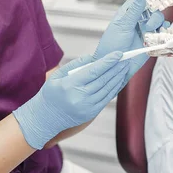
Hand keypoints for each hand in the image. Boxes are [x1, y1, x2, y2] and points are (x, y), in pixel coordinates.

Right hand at [13, 52, 129, 149]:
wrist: (46, 118)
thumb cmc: (51, 94)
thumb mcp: (57, 75)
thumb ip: (76, 65)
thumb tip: (93, 58)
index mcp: (70, 86)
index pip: (94, 71)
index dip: (108, 62)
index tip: (119, 54)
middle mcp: (80, 97)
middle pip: (104, 80)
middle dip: (116, 68)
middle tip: (126, 58)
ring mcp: (87, 107)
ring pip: (108, 89)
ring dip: (118, 77)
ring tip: (125, 67)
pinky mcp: (91, 114)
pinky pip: (106, 99)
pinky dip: (114, 88)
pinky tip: (118, 80)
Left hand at [93, 0, 167, 80]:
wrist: (114, 66)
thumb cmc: (110, 45)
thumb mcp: (121, 26)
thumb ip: (133, 11)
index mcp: (128, 12)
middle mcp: (138, 19)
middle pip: (154, 6)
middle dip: (157, 9)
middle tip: (151, 19)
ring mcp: (145, 29)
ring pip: (159, 19)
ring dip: (157, 23)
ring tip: (148, 32)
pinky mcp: (151, 40)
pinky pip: (163, 32)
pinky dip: (164, 32)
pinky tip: (159, 35)